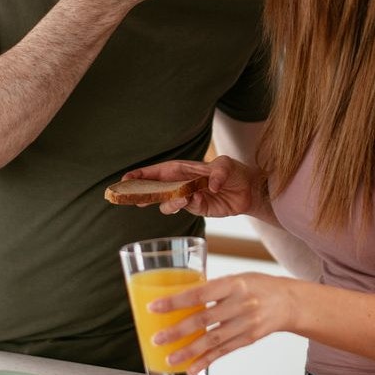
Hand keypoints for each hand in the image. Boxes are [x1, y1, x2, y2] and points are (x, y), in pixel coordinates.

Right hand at [123, 155, 256, 217]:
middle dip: (142, 193)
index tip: (125, 179)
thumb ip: (218, 173)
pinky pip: (188, 208)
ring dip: (170, 202)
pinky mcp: (198, 209)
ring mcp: (187, 197)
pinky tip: (200, 198)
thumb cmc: (234, 172)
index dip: (140, 175)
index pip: (156, 172)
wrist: (249, 191)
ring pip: (168, 203)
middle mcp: (180, 183)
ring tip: (183, 198)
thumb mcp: (227, 166)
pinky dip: (192, 204)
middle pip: (155, 190)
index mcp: (181, 169)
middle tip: (133, 198)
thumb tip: (210, 185)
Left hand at [150, 272, 296, 374]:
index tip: (155, 307)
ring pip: (213, 340)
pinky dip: (207, 360)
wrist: (289, 301)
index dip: (175, 301)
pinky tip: (193, 367)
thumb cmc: (258, 286)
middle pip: (203, 319)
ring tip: (171, 358)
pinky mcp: (249, 338)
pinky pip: (224, 351)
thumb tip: (181, 298)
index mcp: (234, 283)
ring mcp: (246, 323)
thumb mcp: (237, 278)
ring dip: (189, 350)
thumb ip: (213, 288)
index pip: (200, 293)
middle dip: (177, 331)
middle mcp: (241, 303)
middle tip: (158, 338)